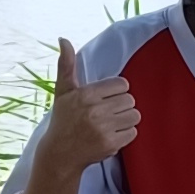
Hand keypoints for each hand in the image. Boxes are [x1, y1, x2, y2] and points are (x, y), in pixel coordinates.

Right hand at [39, 39, 140, 174]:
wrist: (59, 154)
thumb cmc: (63, 119)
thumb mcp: (63, 91)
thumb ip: (66, 65)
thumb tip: (63, 39)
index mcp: (85, 94)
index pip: (122, 84)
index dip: (116, 91)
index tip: (105, 99)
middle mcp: (94, 111)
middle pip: (130, 100)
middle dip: (122, 106)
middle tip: (109, 113)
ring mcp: (103, 129)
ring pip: (134, 116)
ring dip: (126, 120)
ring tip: (111, 123)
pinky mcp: (110, 144)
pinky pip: (133, 133)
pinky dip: (125, 134)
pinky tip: (111, 135)